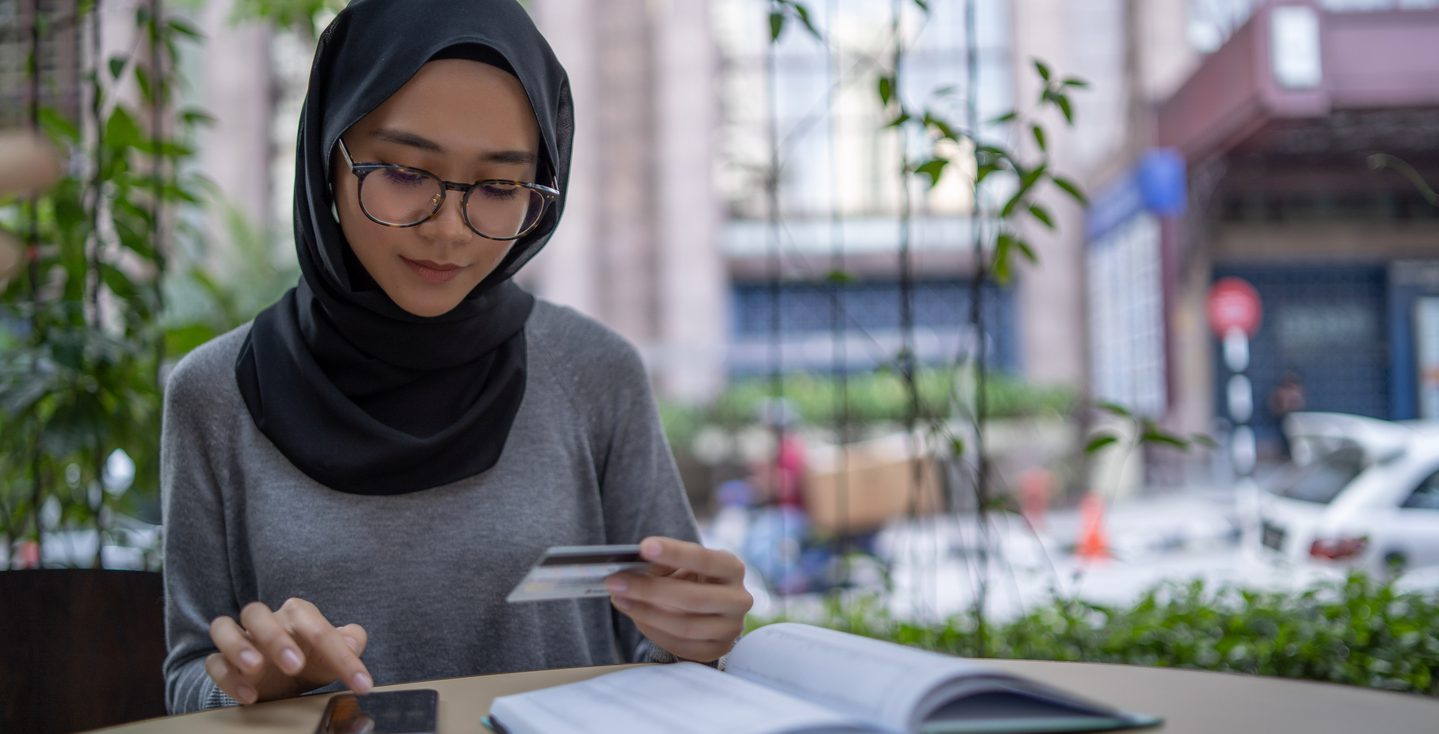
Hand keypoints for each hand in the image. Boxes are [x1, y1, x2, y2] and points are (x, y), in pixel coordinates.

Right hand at [206, 597, 373, 704]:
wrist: (284, 680)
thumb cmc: (312, 659)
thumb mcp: (334, 655)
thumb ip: (351, 642)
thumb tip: (353, 642)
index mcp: (297, 615)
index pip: (316, 625)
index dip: (341, 654)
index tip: (361, 683)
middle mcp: (265, 622)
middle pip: (257, 613)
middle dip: (275, 638)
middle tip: (295, 666)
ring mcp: (240, 640)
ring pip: (223, 627)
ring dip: (238, 646)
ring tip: (255, 669)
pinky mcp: (222, 662)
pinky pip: (214, 663)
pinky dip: (228, 678)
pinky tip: (249, 696)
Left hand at [607, 537, 752, 662]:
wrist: (712, 609)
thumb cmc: (693, 579)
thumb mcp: (683, 564)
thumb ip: (663, 565)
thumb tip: (631, 572)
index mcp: (732, 568)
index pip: (705, 559)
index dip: (675, 553)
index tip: (644, 547)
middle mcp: (738, 599)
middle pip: (693, 598)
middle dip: (650, 590)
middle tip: (616, 581)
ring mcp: (730, 628)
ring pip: (685, 626)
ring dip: (646, 613)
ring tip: (620, 599)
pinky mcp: (716, 650)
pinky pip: (680, 645)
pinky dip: (653, 631)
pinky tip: (636, 616)